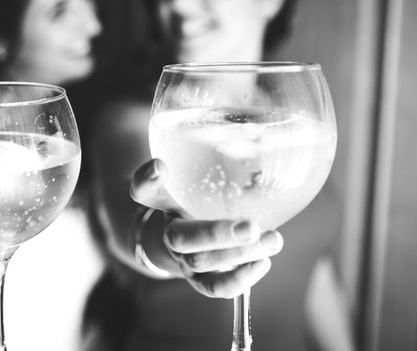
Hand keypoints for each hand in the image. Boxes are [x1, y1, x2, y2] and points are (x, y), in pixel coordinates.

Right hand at [130, 158, 282, 297]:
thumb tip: (250, 128)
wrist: (182, 240)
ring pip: (202, 263)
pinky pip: (215, 287)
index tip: (160, 166)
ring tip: (273, 240)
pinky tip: (263, 262)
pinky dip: (240, 279)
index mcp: (163, 202)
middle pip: (181, 238)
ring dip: (239, 255)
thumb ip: (206, 155)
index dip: (147, 180)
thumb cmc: (194, 199)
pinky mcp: (201, 279)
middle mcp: (170, 233)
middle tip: (250, 227)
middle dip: (215, 234)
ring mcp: (184, 260)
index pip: (144, 190)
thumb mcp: (195, 177)